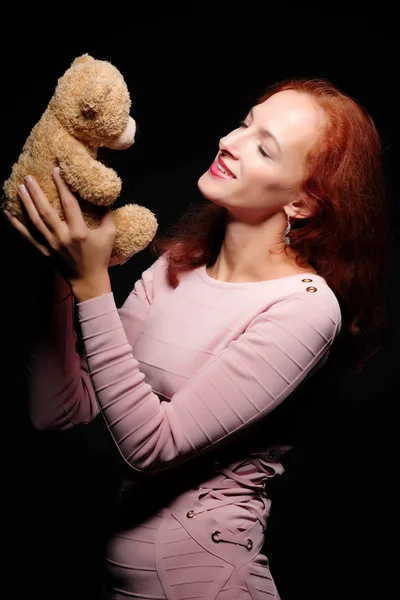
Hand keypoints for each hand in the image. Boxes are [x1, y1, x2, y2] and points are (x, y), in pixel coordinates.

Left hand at [3, 168, 115, 300]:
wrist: (88, 280)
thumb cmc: (100, 256)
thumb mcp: (110, 234)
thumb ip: (106, 213)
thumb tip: (101, 194)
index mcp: (80, 232)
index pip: (69, 204)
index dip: (62, 186)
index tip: (56, 170)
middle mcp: (63, 237)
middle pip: (46, 211)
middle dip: (36, 193)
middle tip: (29, 177)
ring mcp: (51, 245)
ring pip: (35, 221)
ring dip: (26, 203)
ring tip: (20, 188)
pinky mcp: (43, 251)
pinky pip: (27, 237)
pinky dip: (16, 225)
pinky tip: (7, 212)